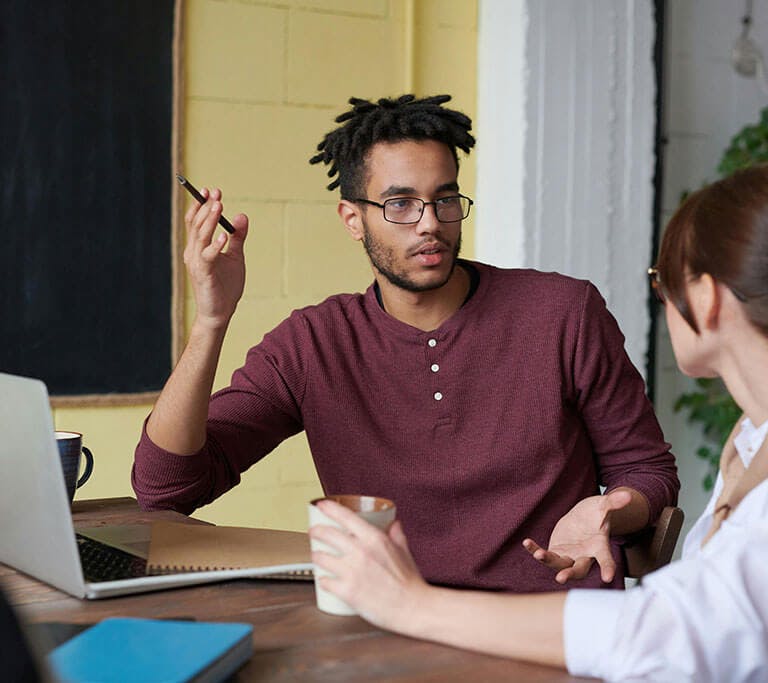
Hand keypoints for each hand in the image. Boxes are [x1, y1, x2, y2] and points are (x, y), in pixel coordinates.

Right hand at [183, 186, 248, 329]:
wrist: (220, 312)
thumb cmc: (225, 286)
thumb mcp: (235, 257)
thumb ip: (238, 237)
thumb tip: (242, 216)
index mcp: (198, 247)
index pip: (196, 221)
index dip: (201, 205)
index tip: (211, 190)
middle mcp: (193, 253)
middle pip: (196, 225)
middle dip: (205, 207)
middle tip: (216, 193)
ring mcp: (197, 263)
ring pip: (200, 237)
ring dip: (209, 220)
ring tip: (218, 206)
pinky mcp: (204, 275)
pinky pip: (208, 257)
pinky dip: (215, 245)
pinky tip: (224, 236)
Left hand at [309, 500, 428, 630]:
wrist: (413, 608)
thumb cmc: (410, 582)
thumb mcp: (404, 551)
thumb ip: (396, 535)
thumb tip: (393, 524)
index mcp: (374, 539)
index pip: (345, 516)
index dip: (329, 508)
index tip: (321, 505)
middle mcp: (361, 552)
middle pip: (326, 534)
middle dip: (316, 531)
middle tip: (314, 532)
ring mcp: (352, 572)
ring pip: (320, 557)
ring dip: (316, 556)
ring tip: (318, 557)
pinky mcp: (347, 591)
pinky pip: (324, 581)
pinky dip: (322, 580)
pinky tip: (325, 580)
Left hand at [522, 488, 631, 583]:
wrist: (584, 518)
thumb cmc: (596, 514)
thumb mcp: (603, 506)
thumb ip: (613, 502)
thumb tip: (627, 495)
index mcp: (599, 547)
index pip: (605, 559)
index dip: (607, 568)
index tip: (607, 578)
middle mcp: (584, 555)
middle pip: (578, 569)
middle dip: (570, 574)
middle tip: (561, 578)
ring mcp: (569, 556)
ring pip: (559, 564)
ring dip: (548, 560)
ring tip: (538, 554)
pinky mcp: (556, 552)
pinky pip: (544, 554)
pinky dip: (535, 550)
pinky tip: (527, 543)